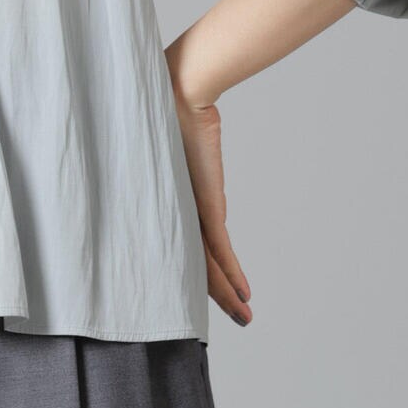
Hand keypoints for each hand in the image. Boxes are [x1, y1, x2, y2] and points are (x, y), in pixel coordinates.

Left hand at [172, 84, 252, 326]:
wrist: (176, 91)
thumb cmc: (164, 104)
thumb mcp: (171, 138)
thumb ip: (178, 150)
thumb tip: (182, 133)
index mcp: (164, 198)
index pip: (179, 244)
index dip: (193, 271)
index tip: (207, 290)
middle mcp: (172, 208)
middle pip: (193, 262)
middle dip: (215, 294)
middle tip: (235, 317)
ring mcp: (187, 208)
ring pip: (205, 263)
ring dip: (226, 293)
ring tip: (243, 317)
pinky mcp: (202, 203)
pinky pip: (217, 248)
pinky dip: (231, 274)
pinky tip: (242, 294)